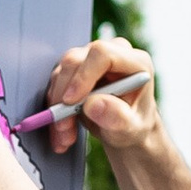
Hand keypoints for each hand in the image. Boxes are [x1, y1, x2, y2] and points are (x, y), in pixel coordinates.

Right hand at [34, 34, 159, 158]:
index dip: (83, 76)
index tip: (71, 102)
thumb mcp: (130, 129)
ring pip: (61, 73)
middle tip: (63, 127)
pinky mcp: (77, 70)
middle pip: (75, 61)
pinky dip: (55, 108)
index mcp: (135, 62)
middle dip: (63, 96)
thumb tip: (92, 105)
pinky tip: (62, 131)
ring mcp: (92, 60)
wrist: (126, 131)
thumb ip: (116, 117)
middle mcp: (112, 54)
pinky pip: (57, 84)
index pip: (102, 54)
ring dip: (57, 106)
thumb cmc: (135, 127)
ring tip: (65, 135)